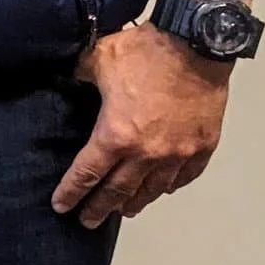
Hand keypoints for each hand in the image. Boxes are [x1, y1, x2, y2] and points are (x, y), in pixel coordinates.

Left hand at [52, 22, 231, 227]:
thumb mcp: (97, 59)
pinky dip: (171, 185)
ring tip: (125, 210)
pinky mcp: (203, 147)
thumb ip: (79, 74)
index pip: (87, 172)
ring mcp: (178, 153)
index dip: (72, 191)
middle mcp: (147, 153)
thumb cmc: (144, 51)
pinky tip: (163, 188)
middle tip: (88, 220)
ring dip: (137, 201)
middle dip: (101, 207)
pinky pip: (185, 176)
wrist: (195, 44)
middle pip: (119, 190)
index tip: (61, 206)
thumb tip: (69, 76)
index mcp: (115, 134)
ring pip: (154, 189)